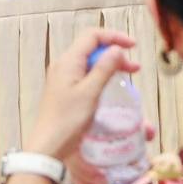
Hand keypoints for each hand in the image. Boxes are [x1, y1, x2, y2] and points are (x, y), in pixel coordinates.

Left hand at [26, 28, 137, 160]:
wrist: (48, 147)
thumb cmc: (68, 120)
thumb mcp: (90, 93)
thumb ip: (104, 69)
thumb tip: (116, 49)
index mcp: (68, 61)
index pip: (92, 36)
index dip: (114, 37)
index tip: (133, 47)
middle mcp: (63, 65)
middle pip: (91, 48)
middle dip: (114, 52)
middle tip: (134, 69)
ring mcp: (62, 78)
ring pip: (89, 62)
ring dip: (109, 65)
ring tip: (127, 76)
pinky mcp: (64, 90)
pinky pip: (85, 74)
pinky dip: (100, 75)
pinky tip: (110, 86)